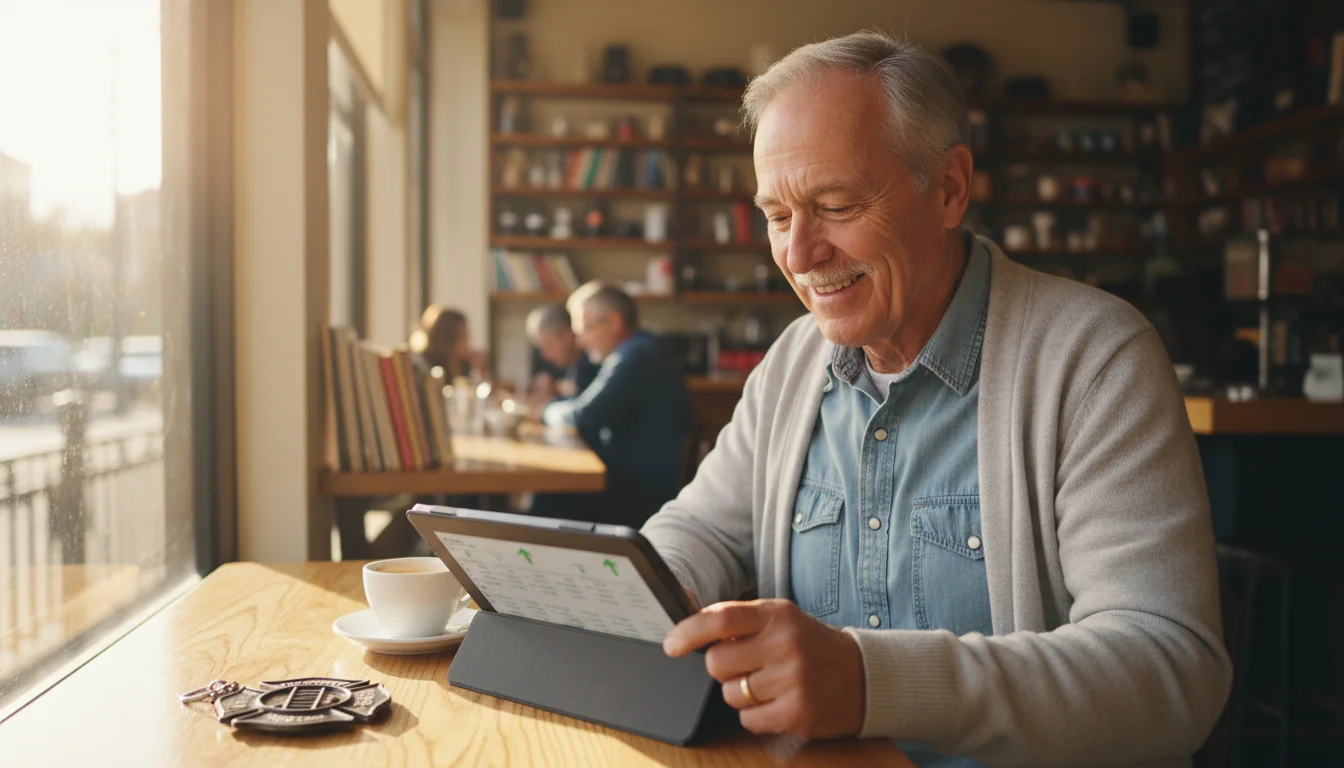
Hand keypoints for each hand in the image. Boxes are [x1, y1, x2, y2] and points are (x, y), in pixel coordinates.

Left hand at [662, 599, 864, 738]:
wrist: (864, 675)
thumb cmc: (809, 644)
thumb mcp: (779, 618)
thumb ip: (736, 618)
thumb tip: (682, 606)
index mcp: (776, 614)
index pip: (720, 619)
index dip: (688, 632)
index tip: (671, 645)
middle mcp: (785, 644)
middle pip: (716, 664)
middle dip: (722, 669)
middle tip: (745, 665)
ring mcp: (793, 680)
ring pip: (730, 694)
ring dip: (740, 693)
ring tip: (768, 684)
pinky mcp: (797, 713)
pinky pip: (748, 720)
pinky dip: (756, 715)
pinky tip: (778, 702)